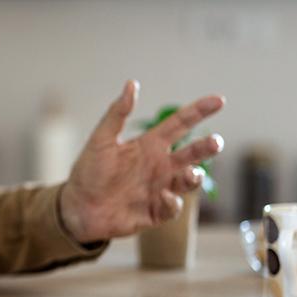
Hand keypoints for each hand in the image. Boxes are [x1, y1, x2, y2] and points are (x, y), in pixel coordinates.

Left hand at [59, 81, 224, 241]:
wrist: (78, 208)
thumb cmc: (88, 171)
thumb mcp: (101, 140)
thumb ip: (117, 113)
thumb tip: (132, 84)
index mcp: (149, 145)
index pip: (180, 124)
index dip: (199, 111)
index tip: (219, 100)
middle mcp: (159, 166)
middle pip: (191, 153)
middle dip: (206, 147)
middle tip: (215, 142)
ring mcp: (160, 189)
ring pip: (189, 181)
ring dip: (194, 176)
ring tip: (191, 173)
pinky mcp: (156, 212)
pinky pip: (173, 207)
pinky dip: (173, 202)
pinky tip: (165, 196)